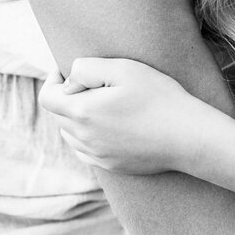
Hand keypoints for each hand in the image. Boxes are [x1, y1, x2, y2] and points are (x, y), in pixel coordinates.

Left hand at [38, 57, 212, 174]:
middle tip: (92, 84)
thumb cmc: (159, 97)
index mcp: (82, 112)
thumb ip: (87, 68)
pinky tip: (110, 126)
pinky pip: (86, 150)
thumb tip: (68, 78)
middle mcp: (83, 138)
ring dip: (77, 118)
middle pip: (58, 115)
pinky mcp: (110, 165)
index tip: (66, 71)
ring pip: (71, 134)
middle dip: (67, 97)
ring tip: (102, 104)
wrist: (188, 136)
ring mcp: (96, 155)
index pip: (47, 97)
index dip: (52, 80)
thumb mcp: (124, 69)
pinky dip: (89, 137)